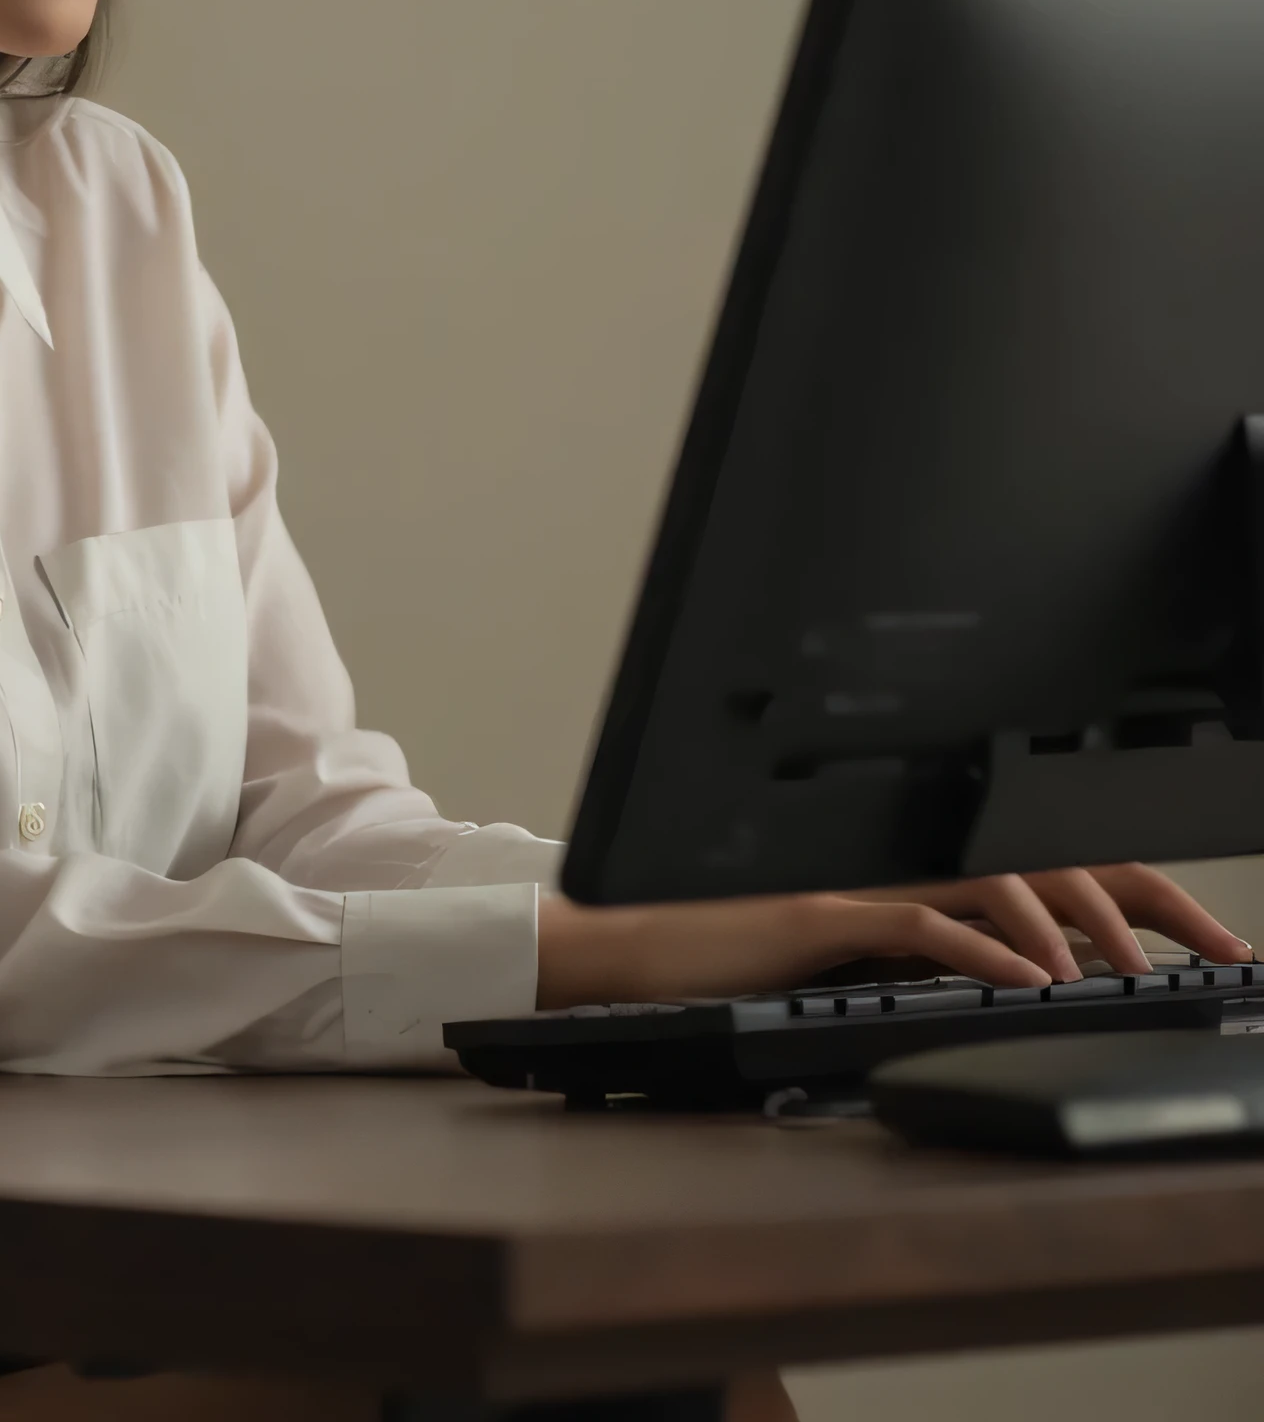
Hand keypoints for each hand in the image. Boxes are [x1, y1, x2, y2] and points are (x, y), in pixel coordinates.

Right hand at [536, 863, 1251, 1008]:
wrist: (632, 944)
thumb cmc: (736, 955)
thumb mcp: (864, 952)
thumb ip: (936, 947)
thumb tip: (1026, 976)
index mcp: (926, 864)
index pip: (1064, 863)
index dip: (1153, 897)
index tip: (1220, 942)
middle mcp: (906, 858)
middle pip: (1059, 859)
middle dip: (1155, 905)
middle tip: (1221, 951)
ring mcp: (867, 879)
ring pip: (1003, 878)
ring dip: (1075, 927)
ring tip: (1115, 973)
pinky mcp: (823, 911)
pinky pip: (921, 919)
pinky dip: (984, 947)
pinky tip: (1023, 977)